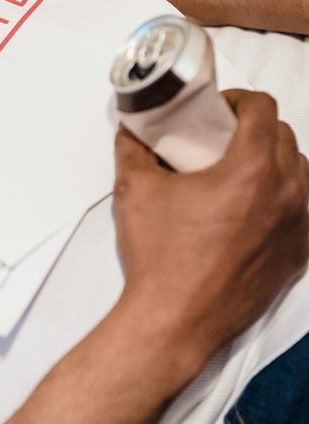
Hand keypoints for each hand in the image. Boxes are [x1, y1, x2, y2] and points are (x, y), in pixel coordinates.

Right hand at [113, 90, 308, 368]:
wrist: (174, 322)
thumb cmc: (158, 257)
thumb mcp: (134, 190)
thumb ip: (133, 147)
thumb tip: (131, 125)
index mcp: (252, 169)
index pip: (263, 108)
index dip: (238, 101)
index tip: (217, 112)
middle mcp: (287, 193)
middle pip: (286, 136)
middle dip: (256, 129)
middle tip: (223, 141)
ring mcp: (299, 227)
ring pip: (301, 173)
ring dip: (276, 162)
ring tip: (241, 174)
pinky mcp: (299, 256)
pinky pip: (304, 212)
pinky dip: (284, 201)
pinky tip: (253, 212)